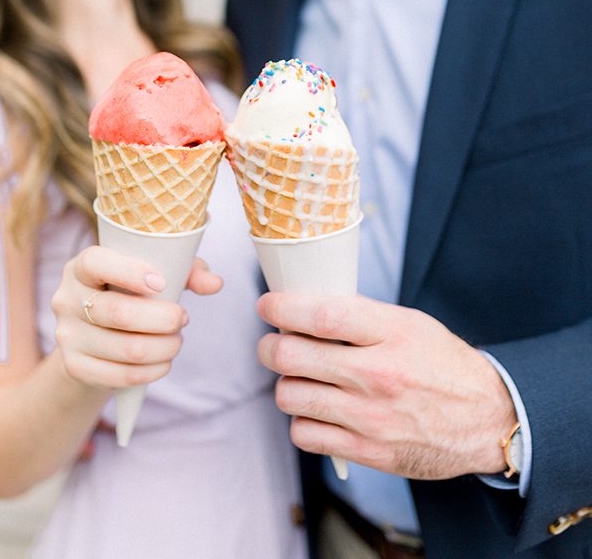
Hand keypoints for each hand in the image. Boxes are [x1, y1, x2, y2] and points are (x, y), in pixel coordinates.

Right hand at [52, 246, 222, 389]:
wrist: (93, 331)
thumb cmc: (130, 291)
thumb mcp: (156, 272)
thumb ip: (186, 272)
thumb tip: (215, 283)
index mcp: (81, 266)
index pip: (96, 262)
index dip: (130, 272)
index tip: (162, 282)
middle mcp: (66, 298)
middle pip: (117, 313)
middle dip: (162, 319)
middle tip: (183, 318)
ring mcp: (67, 335)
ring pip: (124, 348)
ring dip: (163, 348)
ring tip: (177, 341)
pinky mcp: (74, 366)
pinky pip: (117, 376)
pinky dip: (150, 372)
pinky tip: (164, 362)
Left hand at [256, 293, 516, 478]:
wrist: (487, 419)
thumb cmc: (443, 364)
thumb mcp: (410, 323)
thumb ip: (360, 313)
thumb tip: (307, 300)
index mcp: (391, 334)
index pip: (321, 315)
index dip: (282, 308)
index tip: (267, 305)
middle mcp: (378, 375)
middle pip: (291, 357)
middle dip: (269, 346)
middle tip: (273, 343)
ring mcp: (371, 418)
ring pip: (289, 396)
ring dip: (286, 383)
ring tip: (301, 377)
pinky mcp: (368, 452)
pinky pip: (304, 434)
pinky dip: (302, 420)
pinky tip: (318, 409)